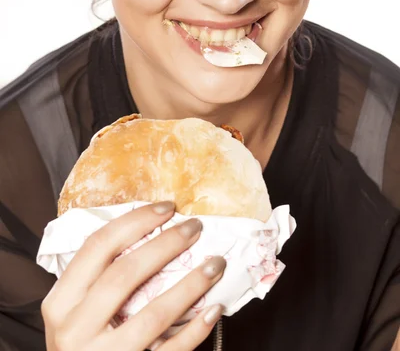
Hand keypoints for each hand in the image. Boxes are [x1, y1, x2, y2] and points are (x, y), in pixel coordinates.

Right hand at [41, 201, 225, 350]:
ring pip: (154, 314)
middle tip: (195, 227)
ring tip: (216, 264)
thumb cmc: (82, 345)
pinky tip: (214, 308)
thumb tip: (147, 232)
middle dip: (166, 245)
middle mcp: (76, 329)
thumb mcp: (73, 312)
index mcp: (61, 302)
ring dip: (191, 284)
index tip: (167, 208)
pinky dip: (195, 329)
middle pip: (125, 274)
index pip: (98, 247)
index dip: (135, 222)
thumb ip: (96, 280)